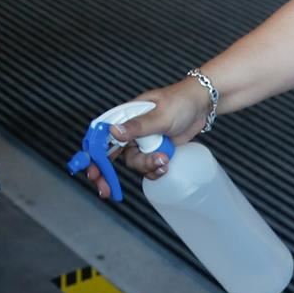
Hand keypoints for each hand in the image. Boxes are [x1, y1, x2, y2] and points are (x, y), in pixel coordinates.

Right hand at [78, 78, 211, 196]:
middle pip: (112, 156)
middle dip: (109, 174)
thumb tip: (113, 131)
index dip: (93, 155)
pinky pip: (148, 167)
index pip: (101, 137)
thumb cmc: (179, 102)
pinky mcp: (155, 150)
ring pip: (134, 164)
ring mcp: (142, 142)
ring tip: (164, 160)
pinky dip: (156, 169)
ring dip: (147, 167)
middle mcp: (130, 131)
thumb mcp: (159, 115)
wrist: (201, 106)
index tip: (92, 172)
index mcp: (124, 117)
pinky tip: (166, 164)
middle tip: (107, 190)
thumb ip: (137, 126)